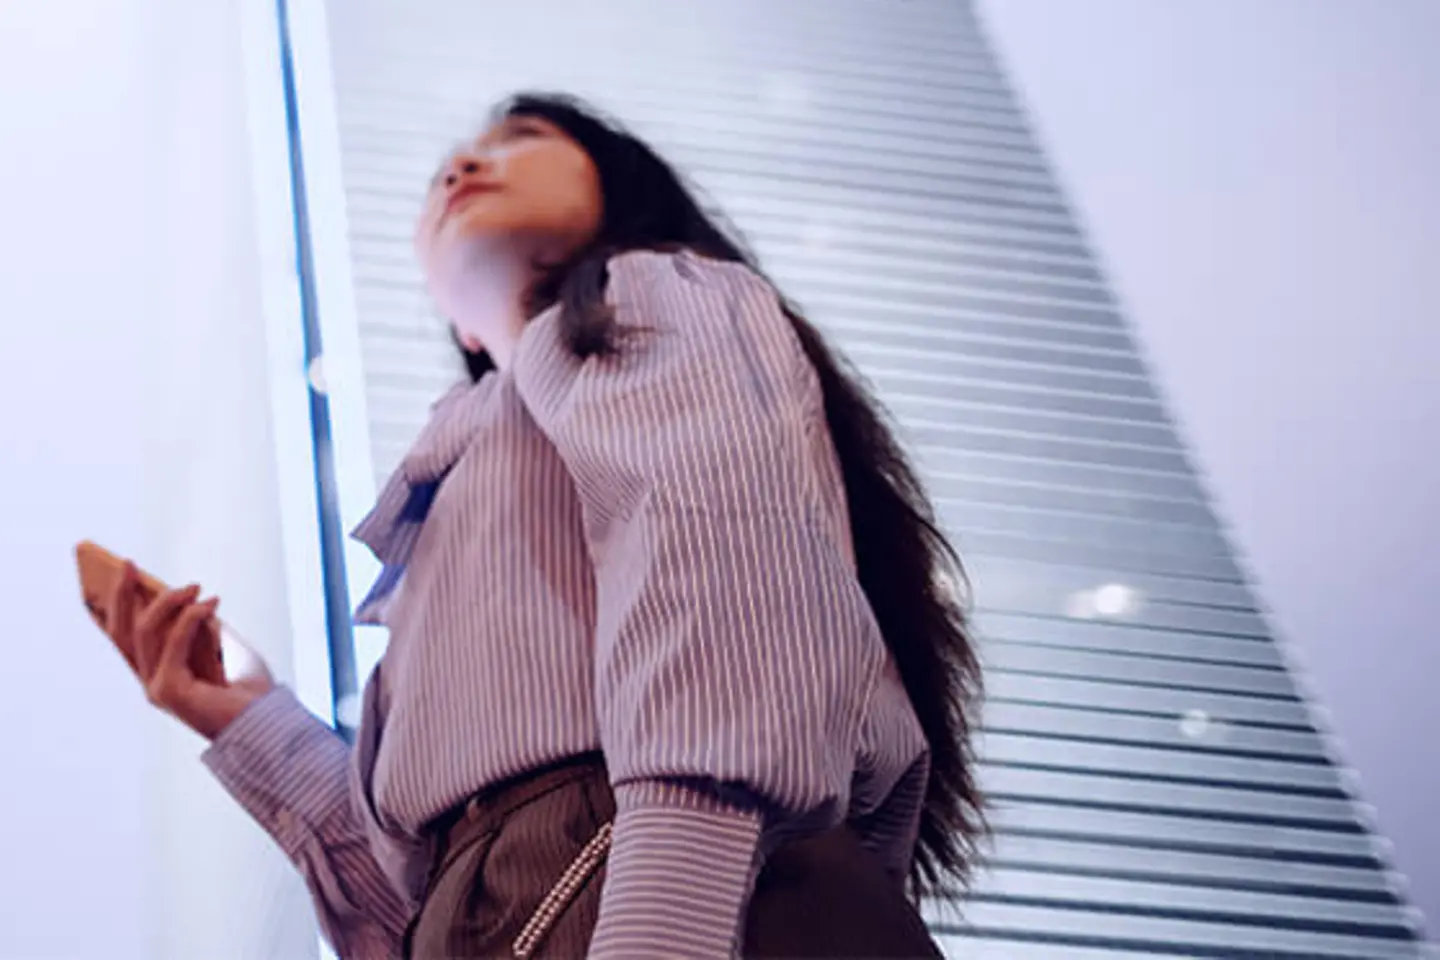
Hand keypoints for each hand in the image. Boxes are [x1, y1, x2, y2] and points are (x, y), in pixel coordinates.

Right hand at [108, 561, 274, 740]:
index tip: (124, 572)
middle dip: (122, 595)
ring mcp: (157, 688)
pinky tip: (212, 603)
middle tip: (128, 564)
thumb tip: (186, 597)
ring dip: (169, 601)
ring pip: (145, 632)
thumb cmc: (250, 690)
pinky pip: (174, 643)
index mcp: (159, 674)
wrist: (266, 723)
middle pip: (123, 632)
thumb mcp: (222, 648)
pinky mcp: (170, 691)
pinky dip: (192, 618)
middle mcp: (151, 682)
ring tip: (195, 586)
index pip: (125, 638)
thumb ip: (200, 627)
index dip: (117, 605)